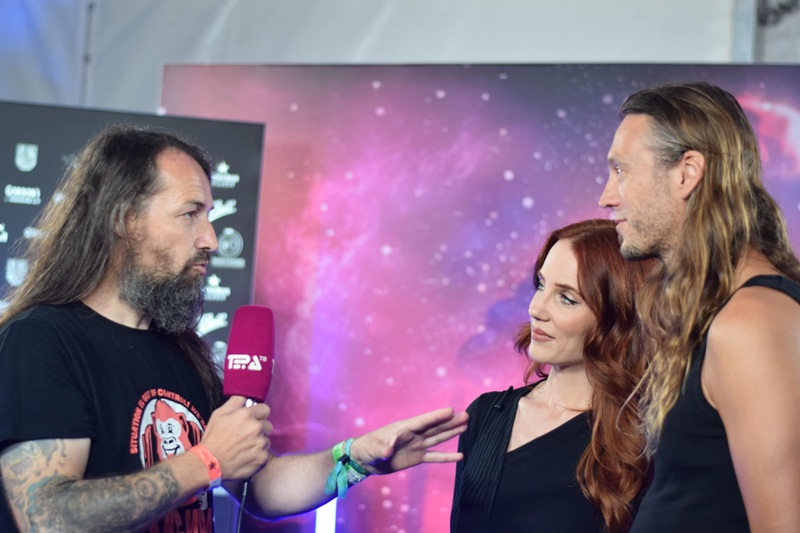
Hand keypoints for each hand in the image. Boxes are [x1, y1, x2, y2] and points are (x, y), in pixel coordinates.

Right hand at [200, 395, 271, 479]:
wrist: (210, 463)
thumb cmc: (213, 438)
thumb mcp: (218, 414)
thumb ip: (235, 402)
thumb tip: (245, 397)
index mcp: (247, 415)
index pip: (265, 409)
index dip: (258, 414)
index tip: (252, 420)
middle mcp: (257, 428)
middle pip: (267, 425)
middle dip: (259, 429)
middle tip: (246, 435)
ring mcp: (261, 443)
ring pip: (266, 440)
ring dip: (259, 442)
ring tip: (244, 447)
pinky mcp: (263, 458)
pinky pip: (265, 453)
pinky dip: (258, 455)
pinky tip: (246, 456)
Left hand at [348, 407, 467, 474]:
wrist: (366, 460)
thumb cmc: (367, 448)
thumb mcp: (373, 448)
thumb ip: (381, 449)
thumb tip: (388, 450)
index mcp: (403, 428)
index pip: (423, 421)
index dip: (436, 416)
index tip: (451, 410)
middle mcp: (413, 434)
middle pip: (435, 427)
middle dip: (450, 422)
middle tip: (466, 415)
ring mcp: (417, 445)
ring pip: (437, 437)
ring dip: (451, 432)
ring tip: (466, 426)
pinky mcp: (417, 457)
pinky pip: (434, 456)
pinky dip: (446, 456)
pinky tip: (460, 456)